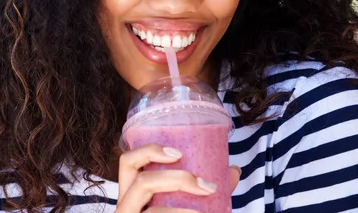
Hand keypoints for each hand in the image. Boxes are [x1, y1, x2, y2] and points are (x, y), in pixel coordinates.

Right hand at [115, 144, 240, 212]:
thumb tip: (232, 170)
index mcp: (131, 193)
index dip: (148, 151)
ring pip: (154, 211)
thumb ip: (202, 191)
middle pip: (141, 181)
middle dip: (177, 179)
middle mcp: (124, 208)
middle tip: (207, 186)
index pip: (127, 162)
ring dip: (185, 211)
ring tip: (209, 210)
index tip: (179, 153)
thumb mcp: (181, 206)